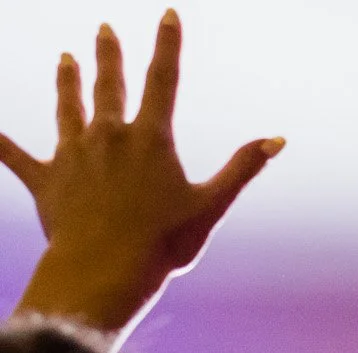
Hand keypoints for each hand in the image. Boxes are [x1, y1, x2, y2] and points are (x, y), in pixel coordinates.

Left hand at [3, 14, 283, 331]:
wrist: (106, 268)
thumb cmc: (164, 242)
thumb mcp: (212, 205)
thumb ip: (242, 168)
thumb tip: (277, 139)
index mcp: (151, 139)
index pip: (163, 80)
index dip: (167, 44)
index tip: (168, 14)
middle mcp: (108, 136)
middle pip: (108, 85)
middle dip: (107, 54)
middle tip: (103, 28)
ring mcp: (73, 155)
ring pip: (67, 108)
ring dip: (66, 82)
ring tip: (64, 59)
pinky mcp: (45, 180)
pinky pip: (15, 155)